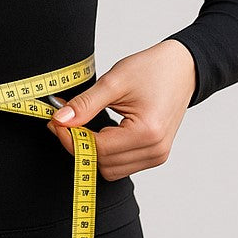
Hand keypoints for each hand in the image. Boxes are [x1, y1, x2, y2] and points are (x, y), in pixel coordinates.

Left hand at [45, 40, 197, 180]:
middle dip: (79, 144)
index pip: (97, 149)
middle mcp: (155, 150)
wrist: (182, 68)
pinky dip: (107, 153)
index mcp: (147, 132)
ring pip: (110, 169)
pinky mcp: (155, 155)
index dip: (71, 137)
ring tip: (84, 125)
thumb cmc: (153, 70)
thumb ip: (85, 104)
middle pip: (102, 163)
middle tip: (65, 121)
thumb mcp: (114, 81)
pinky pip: (122, 165)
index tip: (54, 122)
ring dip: (93, 151)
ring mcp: (157, 156)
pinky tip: (101, 132)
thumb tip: (60, 120)